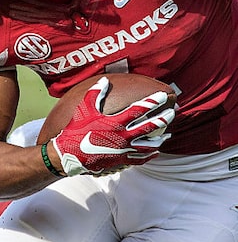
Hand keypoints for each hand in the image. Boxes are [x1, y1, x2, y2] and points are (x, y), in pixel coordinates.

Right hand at [50, 76, 174, 175]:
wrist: (69, 155)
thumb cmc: (76, 129)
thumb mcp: (84, 108)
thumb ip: (96, 93)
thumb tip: (106, 80)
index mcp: (115, 122)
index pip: (140, 110)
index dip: (153, 102)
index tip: (164, 96)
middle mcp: (123, 136)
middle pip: (150, 127)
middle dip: (163, 119)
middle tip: (172, 113)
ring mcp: (124, 150)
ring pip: (149, 145)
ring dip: (160, 138)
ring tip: (168, 133)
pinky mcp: (122, 161)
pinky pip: (141, 158)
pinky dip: (150, 154)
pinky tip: (156, 151)